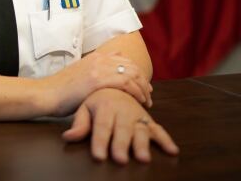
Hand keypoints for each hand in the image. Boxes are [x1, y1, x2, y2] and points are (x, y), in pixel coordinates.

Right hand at [46, 51, 152, 115]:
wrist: (47, 93)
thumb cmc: (62, 88)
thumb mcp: (80, 73)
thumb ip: (95, 69)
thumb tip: (110, 67)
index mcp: (96, 56)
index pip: (125, 59)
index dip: (137, 72)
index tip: (143, 84)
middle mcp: (100, 59)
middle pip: (131, 66)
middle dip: (143, 80)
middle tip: (149, 94)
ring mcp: (99, 68)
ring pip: (132, 74)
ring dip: (143, 88)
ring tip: (147, 100)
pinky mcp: (98, 80)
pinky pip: (126, 83)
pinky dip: (137, 92)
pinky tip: (139, 101)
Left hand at [62, 88, 178, 163]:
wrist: (115, 81)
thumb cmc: (96, 101)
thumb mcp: (83, 108)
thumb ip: (79, 124)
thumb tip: (67, 137)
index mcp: (104, 106)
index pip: (101, 126)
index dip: (99, 141)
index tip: (99, 157)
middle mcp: (122, 110)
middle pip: (121, 129)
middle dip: (121, 144)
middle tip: (121, 160)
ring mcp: (137, 114)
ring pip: (141, 129)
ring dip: (143, 144)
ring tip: (144, 159)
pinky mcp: (147, 119)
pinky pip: (159, 129)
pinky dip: (166, 140)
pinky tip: (173, 151)